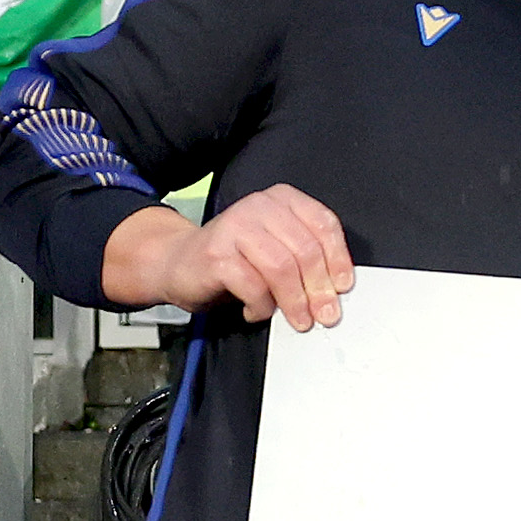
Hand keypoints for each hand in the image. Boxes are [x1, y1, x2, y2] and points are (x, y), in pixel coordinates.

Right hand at [99, 181, 353, 329]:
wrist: (177, 262)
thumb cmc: (234, 260)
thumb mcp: (277, 249)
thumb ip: (304, 257)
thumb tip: (337, 289)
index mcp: (281, 200)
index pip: (323, 224)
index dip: (338, 259)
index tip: (343, 287)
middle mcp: (259, 206)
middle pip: (305, 249)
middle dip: (320, 289)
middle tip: (325, 315)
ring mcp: (235, 226)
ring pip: (282, 268)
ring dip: (295, 302)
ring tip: (298, 320)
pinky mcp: (217, 253)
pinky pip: (253, 286)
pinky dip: (261, 307)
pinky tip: (256, 312)